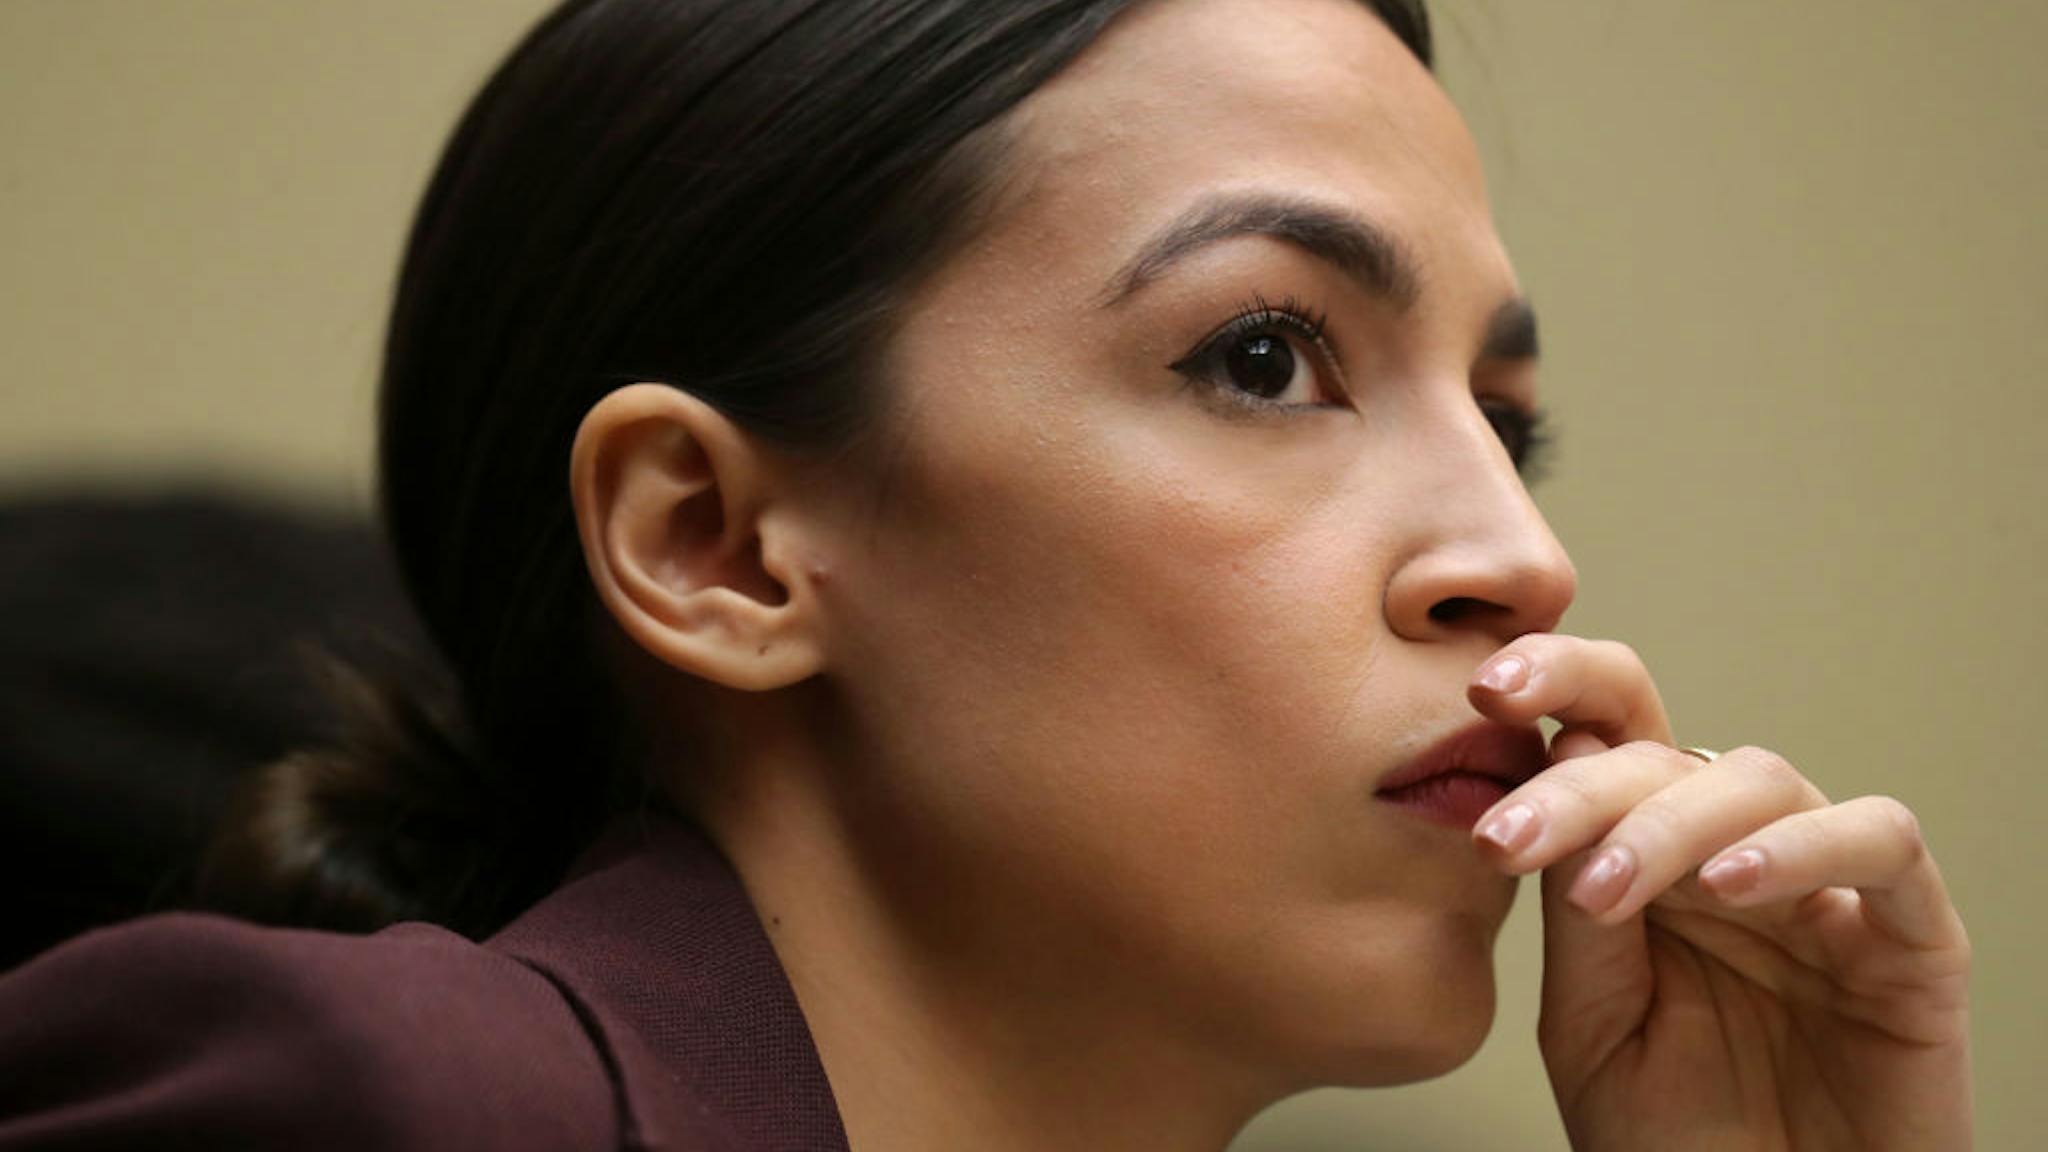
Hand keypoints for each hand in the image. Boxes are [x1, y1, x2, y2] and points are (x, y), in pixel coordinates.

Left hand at [1466, 635, 1972, 1150]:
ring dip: (1673, 821)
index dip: (1557, 687)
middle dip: (1581, 784)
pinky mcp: (1916, 938)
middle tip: (1510, 837)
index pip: (1611, 737)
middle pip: (1667, 755)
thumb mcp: (1592, 1023)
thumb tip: (1558, 751)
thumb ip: (1575, 906)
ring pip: (1763, 779)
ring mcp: (1828, 890)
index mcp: (1653, 864)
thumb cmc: (1681, 1144)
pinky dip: (1808, 846)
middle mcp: (1737, 858)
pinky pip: (1881, 842)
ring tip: (1606, 892)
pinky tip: (1734, 885)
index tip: (1484, 694)